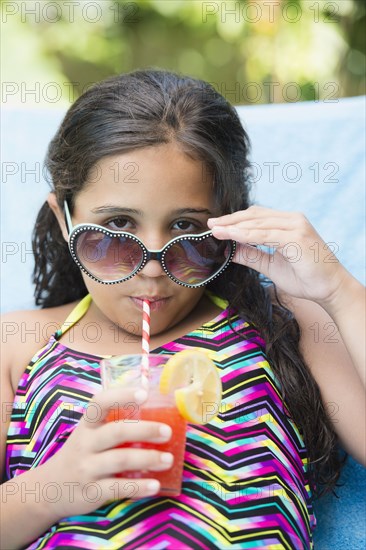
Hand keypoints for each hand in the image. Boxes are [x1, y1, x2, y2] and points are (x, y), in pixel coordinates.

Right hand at [45, 387, 172, 517]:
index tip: (144, 394)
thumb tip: (157, 415)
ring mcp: (87, 468)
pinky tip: (155, 485)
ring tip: (168, 459)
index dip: (122, 396)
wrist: (51, 488)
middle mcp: (85, 443)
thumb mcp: (89, 434)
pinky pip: (118, 488)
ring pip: (121, 459)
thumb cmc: (82, 453)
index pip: (100, 403)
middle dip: (145, 430)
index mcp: (87, 425)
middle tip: (167, 432)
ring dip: (148, 458)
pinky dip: (139, 487)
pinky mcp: (91, 492)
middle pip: (117, 431)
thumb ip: (113, 424)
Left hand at [208, 206, 348, 305]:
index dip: (235, 220)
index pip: (256, 216)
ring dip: (234, 226)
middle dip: (230, 221)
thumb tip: (229, 250)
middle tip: (210, 225)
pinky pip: (265, 234)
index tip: (216, 226)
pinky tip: (231, 236)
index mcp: (287, 223)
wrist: (330, 290)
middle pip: (254, 215)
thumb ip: (251, 256)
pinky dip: (246, 235)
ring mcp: (296, 226)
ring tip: (216, 230)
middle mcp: (292, 219)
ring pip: (257, 223)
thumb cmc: (305, 278)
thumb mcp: (271, 266)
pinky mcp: (297, 236)